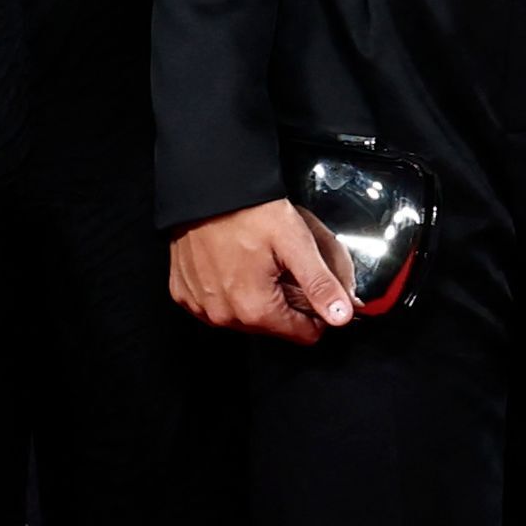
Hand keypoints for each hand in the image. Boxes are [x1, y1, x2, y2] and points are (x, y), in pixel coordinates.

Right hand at [169, 202, 357, 345]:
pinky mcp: (185, 294)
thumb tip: (341, 316)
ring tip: (260, 263)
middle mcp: (224, 315)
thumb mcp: (297, 244)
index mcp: (255, 309)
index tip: (316, 289)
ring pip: (247, 318)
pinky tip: (235, 265)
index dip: (318, 312)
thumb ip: (321, 284)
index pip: (304, 334)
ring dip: (259, 298)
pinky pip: (217, 306)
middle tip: (285, 268)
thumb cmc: (249, 212)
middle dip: (287, 302)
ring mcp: (201, 307)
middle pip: (275, 327)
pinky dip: (230, 291)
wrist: (207, 190)